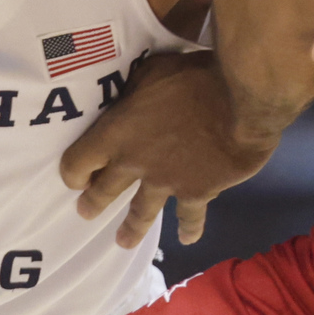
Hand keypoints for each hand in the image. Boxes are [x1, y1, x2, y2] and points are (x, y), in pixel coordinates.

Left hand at [61, 51, 272, 248]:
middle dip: (93, 202)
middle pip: (105, 190)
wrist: (240, 104)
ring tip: (123, 242)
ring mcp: (165, 182)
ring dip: (131, 228)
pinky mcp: (196, 192)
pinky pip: (190, 215)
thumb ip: (134, 90)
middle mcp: (134, 163)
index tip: (74, 177)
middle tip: (85, 212)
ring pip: (141, 212)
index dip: (73, 172)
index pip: (78, 161)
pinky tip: (187, 238)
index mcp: (116, 133)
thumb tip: (127, 96)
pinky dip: (189, 227)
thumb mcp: (152, 72)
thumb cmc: (193, 80)